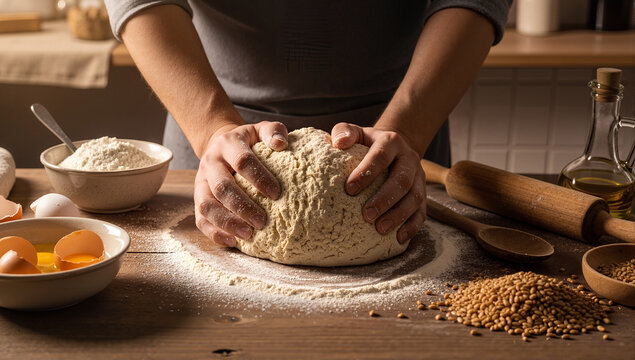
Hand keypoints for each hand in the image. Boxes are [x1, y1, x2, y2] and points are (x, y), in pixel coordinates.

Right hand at [194, 121, 288, 246]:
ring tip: (249, 235)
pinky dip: (215, 233)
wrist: (221, 145)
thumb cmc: (248, 142)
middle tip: (262, 221)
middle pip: (222, 187)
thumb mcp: (260, 130)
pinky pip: (201, 219)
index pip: (242, 161)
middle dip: (243, 206)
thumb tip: (281, 143)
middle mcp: (210, 163)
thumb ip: (273, 131)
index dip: (259, 178)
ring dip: (228, 223)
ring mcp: (201, 182)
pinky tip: (233, 242)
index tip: (276, 194)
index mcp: (227, 144)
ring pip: (207, 205)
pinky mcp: (198, 199)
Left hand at [331, 123, 425, 243]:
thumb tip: (339, 143)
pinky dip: (412, 226)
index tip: (349, 190)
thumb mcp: (355, 133)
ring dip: (398, 215)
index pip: (380, 156)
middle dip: (384, 199)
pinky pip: (422, 211)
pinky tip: (399, 239)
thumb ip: (344, 132)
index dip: (367, 173)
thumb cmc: (366, 143)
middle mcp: (408, 159)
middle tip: (366, 215)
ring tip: (380, 230)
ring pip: (414, 198)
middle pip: (401, 180)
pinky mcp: (422, 193)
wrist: (393, 148)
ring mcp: (418, 177)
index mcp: (391, 142)